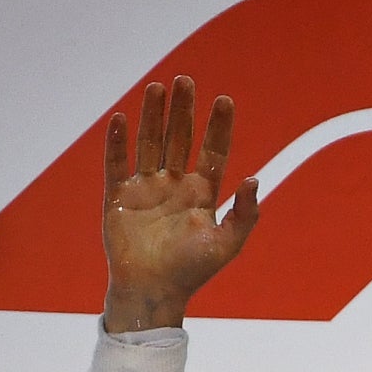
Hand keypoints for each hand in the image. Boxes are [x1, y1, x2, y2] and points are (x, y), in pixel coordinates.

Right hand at [102, 77, 258, 332]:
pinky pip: (117, 163)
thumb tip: (254, 179)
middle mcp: (174, 185)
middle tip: (187, 80)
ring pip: (151, 143)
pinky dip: (118, 141)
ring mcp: (146, 188)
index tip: (225, 100)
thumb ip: (245, 215)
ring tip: (158, 87)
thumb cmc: (194, 271)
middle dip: (184, 111)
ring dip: (154, 115)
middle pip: (180, 139)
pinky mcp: (119, 196)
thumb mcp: (228, 245)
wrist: (155, 290)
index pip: (213, 152)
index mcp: (202, 194)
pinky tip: (122, 118)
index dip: (219, 127)